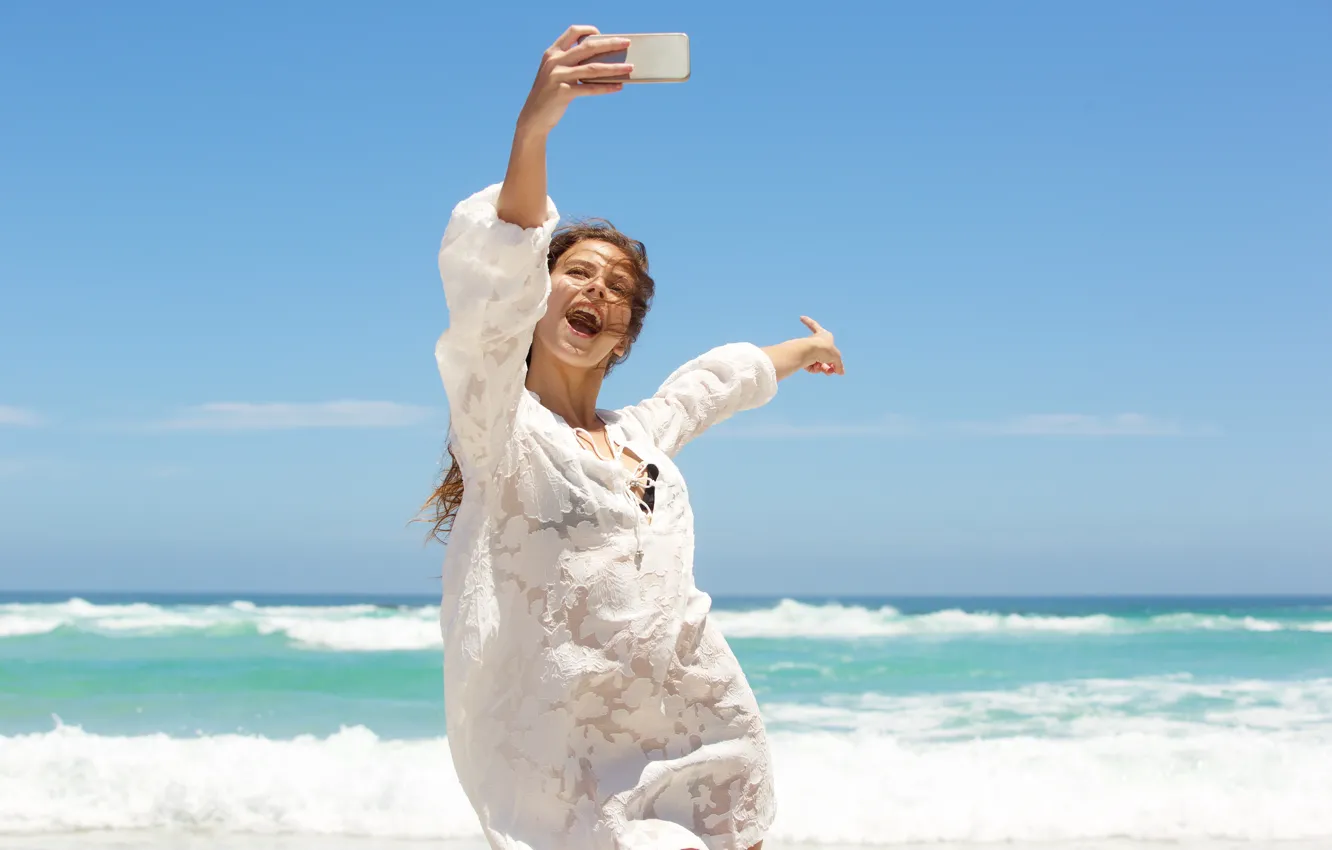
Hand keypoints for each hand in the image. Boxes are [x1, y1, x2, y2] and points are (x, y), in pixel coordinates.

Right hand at [517, 26, 631, 135]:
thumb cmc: (550, 94)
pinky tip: (618, 86)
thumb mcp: (555, 73)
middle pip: (588, 47)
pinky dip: (606, 87)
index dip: (588, 30)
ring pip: (593, 68)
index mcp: (553, 53)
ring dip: (614, 67)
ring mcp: (558, 76)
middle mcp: (555, 61)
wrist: (533, 117)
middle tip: (626, 43)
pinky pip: (590, 88)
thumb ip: (571, 63)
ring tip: (630, 67)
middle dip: (610, 44)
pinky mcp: (563, 92)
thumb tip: (602, 60)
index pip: (573, 32)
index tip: (602, 34)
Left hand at [799, 316, 843, 374]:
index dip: (808, 321)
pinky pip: (812, 367)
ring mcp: (809, 351)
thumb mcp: (836, 357)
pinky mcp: (804, 360)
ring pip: (819, 362)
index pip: (814, 325)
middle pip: (825, 355)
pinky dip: (816, 369)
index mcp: (823, 335)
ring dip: (824, 368)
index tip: (800, 317)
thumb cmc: (823, 349)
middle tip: (832, 371)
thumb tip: (841, 372)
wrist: (809, 352)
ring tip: (827, 371)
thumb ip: (839, 365)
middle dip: (830, 364)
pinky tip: (818, 369)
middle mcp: (815, 342)